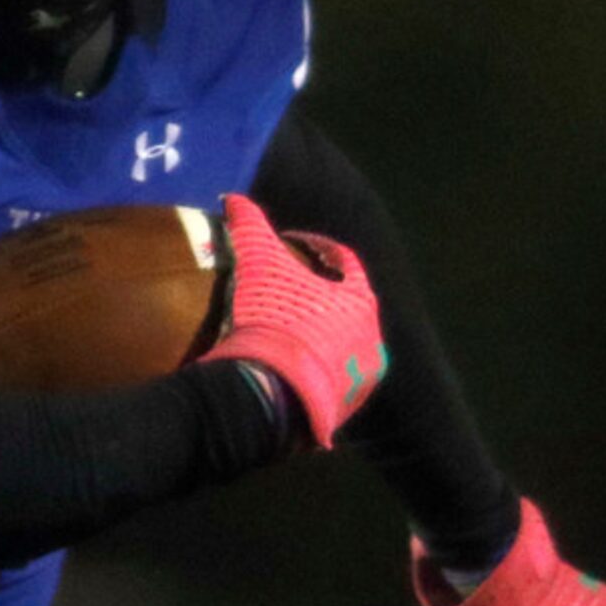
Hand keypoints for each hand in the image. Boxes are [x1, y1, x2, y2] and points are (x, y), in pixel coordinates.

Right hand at [199, 193, 386, 448]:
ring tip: (283, 331)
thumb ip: (250, 228)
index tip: (293, 245)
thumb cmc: (275, 320)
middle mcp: (371, 338)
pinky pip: (328, 380)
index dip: (316, 249)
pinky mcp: (344, 408)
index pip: (344, 263)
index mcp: (359, 300)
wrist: (273, 393)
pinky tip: (283, 367)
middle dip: (318, 295)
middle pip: (345, 306)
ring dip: (317, 335)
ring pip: (340, 346)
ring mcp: (360, 378)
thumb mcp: (259, 266)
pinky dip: (311, 369)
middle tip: (285, 289)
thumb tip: (234, 197)